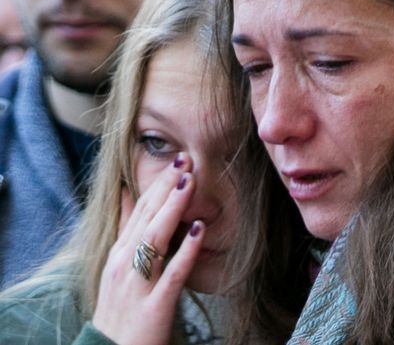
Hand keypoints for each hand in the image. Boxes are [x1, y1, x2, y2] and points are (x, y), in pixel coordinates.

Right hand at [92, 154, 204, 344]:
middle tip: (186, 158)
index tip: (177, 160)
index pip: (140, 210)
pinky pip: (173, 275)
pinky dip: (186, 251)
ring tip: (190, 182)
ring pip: (155, 238)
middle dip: (166, 187)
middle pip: (147, 218)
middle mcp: (124, 264)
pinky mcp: (153, 307)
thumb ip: (127, 230)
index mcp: (119, 253)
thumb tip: (130, 194)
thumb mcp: (118, 266)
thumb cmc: (120, 308)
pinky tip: (201, 230)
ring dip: (173, 208)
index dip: (158, 183)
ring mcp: (137, 284)